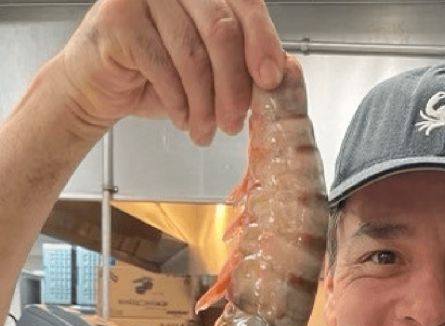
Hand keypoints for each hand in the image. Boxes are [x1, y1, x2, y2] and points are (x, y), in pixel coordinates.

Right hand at [61, 0, 283, 143]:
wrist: (101, 88)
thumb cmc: (155, 74)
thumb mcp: (209, 68)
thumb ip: (240, 60)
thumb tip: (279, 74)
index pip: (244, 3)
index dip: (263, 42)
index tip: (271, 80)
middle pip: (223, 32)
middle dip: (233, 88)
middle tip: (233, 123)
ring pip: (194, 56)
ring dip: (205, 106)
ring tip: (205, 130)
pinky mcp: (119, 20)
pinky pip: (164, 69)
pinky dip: (178, 104)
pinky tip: (181, 118)